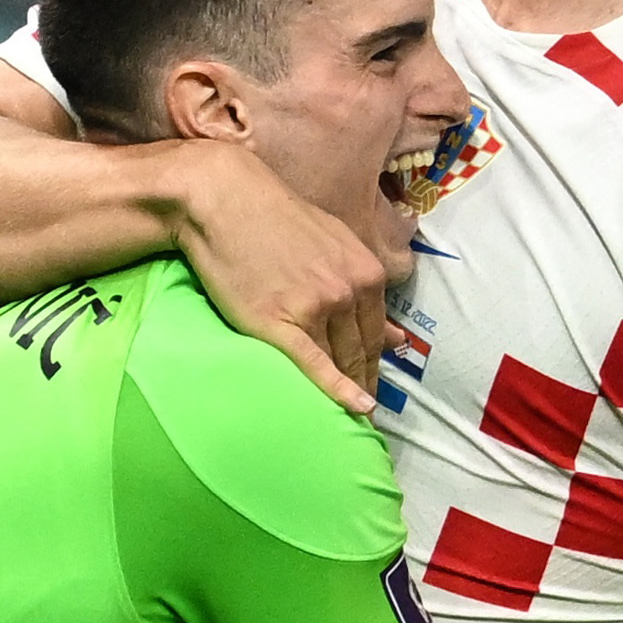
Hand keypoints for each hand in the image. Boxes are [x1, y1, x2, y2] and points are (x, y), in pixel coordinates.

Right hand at [170, 141, 391, 411]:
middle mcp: (348, 291)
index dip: (377, 364)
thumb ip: (365, 286)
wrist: (223, 200)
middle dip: (366, 383)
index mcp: (365, 272)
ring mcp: (316, 307)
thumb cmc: (274, 218)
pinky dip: (339, 391)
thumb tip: (399, 337)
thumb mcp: (334, 242)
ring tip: (351, 421)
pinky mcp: (280, 322)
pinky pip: (316, 365)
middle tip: (367, 415)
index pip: (378, 333)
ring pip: (342, 360)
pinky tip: (357, 410)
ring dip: (350, 389)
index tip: (374, 387)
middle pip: (363, 351)